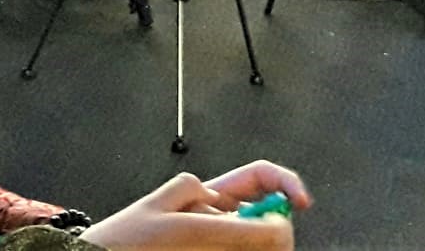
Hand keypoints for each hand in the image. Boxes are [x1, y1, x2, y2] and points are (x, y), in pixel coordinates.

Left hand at [81, 161, 308, 250]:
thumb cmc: (124, 242)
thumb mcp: (184, 228)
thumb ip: (233, 227)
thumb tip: (280, 227)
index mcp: (208, 195)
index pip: (260, 180)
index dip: (285, 186)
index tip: (301, 205)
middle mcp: (214, 221)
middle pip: (263, 223)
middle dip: (271, 235)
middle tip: (268, 250)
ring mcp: (210, 247)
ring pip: (251, 247)